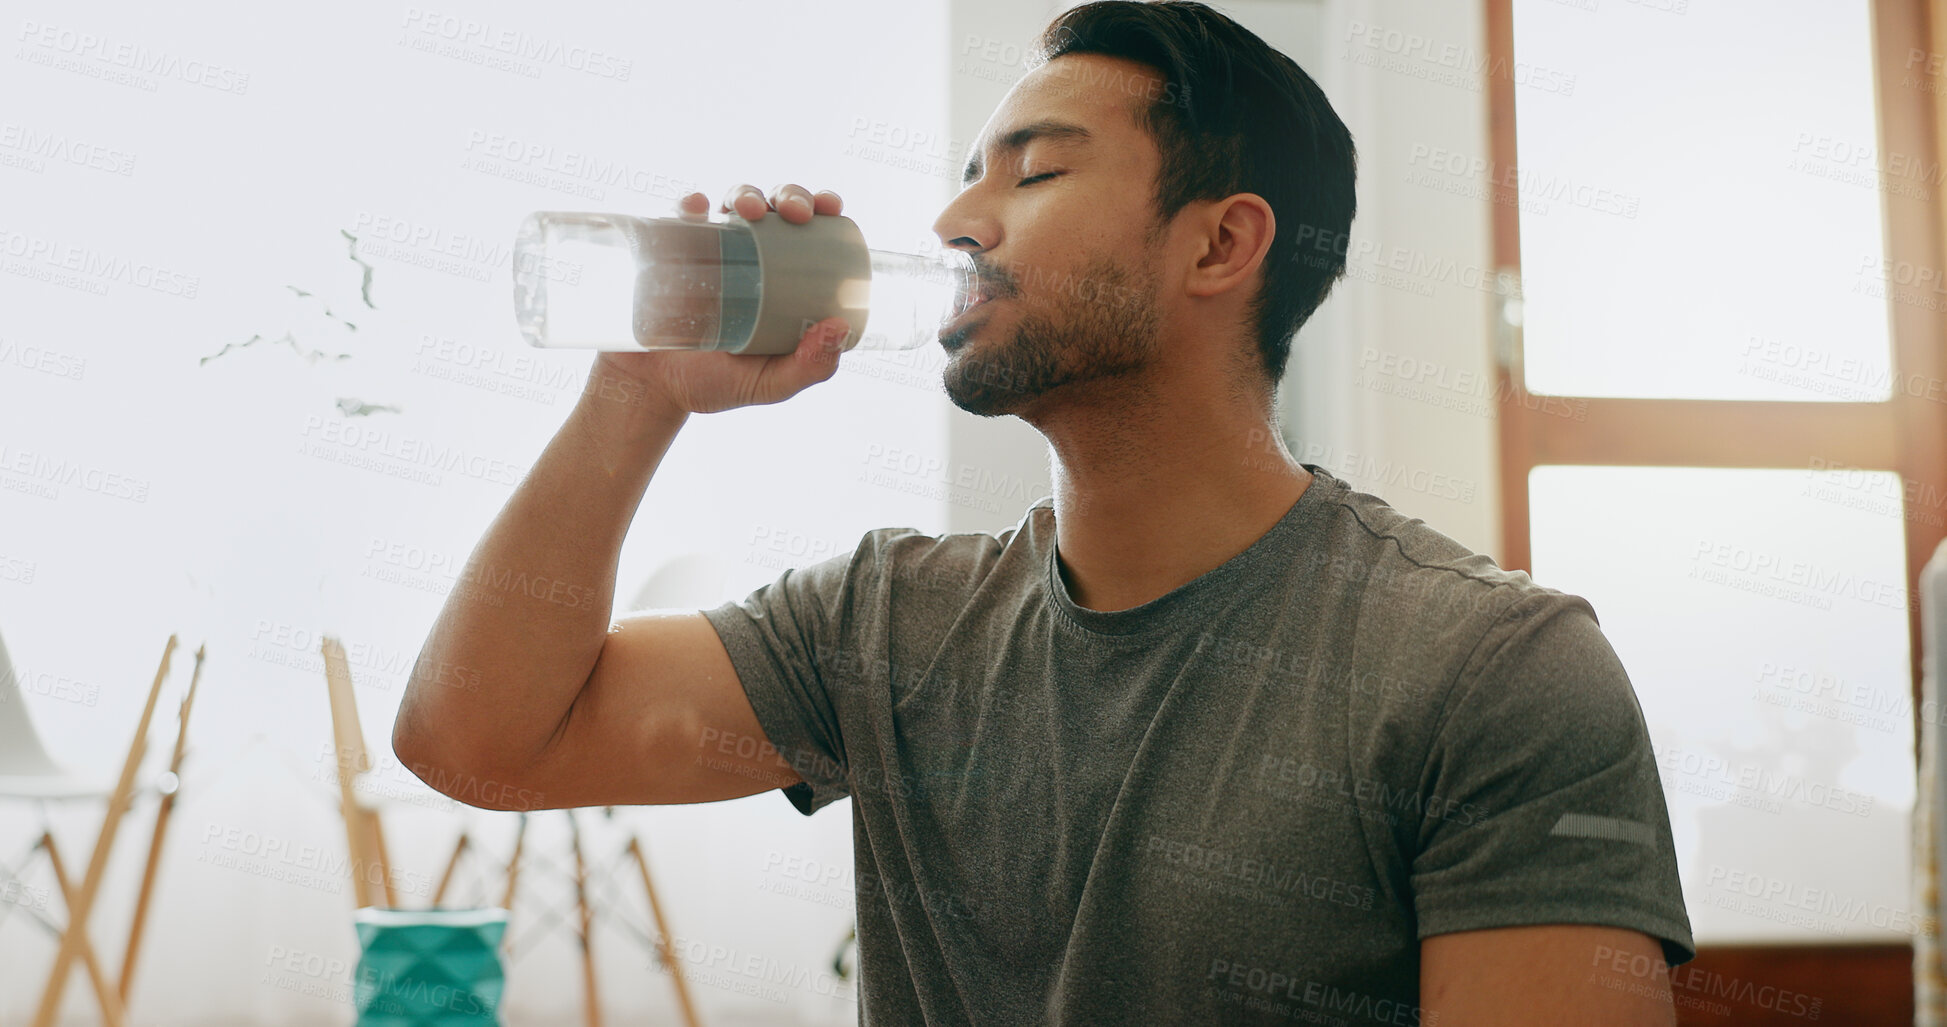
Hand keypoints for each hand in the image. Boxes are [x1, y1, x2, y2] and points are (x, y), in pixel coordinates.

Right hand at [592, 183, 851, 414]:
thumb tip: (839, 327)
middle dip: (791, 195)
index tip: (831, 208)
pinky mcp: (668, 249)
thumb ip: (810, 367)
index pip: (810, 231)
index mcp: (782, 277)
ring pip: (732, 202)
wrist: (652, 389)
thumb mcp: (771, 383)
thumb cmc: (717, 383)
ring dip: (746, 194)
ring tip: (750, 211)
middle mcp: (749, 254)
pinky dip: (690, 204)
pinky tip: (699, 208)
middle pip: (776, 208)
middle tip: (797, 213)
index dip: (823, 207)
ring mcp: (709, 248)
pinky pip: (679, 216)